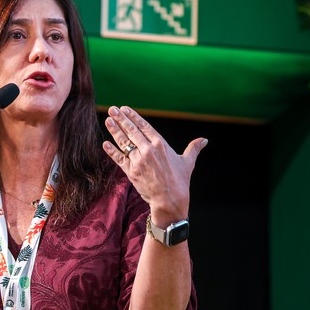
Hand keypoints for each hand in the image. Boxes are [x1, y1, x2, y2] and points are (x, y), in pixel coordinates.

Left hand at [103, 106, 206, 222]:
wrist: (170, 200)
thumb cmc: (180, 181)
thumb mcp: (188, 162)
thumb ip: (193, 148)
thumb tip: (204, 140)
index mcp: (161, 144)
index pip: (144, 126)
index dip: (133, 117)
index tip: (125, 109)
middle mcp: (148, 150)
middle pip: (132, 131)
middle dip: (121, 119)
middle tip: (112, 110)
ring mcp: (139, 160)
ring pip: (124, 142)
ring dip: (115, 130)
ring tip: (108, 120)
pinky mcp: (131, 172)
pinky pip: (119, 159)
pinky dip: (112, 151)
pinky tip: (105, 143)